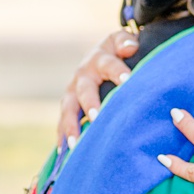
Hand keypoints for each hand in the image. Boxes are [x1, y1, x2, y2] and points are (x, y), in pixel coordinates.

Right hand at [57, 28, 140, 142]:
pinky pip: (62, 122)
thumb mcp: (120, 40)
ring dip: (71, 126)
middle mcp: (82, 76)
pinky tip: (65, 153)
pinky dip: (62, 136)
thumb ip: (126, 42)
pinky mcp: (68, 106)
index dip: (118, 72)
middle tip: (97, 117)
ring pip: (69, 109)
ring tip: (75, 144)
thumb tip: (131, 47)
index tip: (127, 81)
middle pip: (84, 90)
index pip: (109, 65)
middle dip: (90, 104)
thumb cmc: (116, 50)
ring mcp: (72, 92)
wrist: (99, 55)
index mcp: (99, 59)